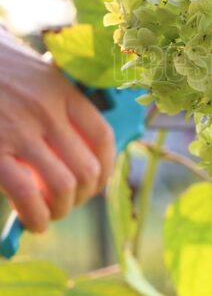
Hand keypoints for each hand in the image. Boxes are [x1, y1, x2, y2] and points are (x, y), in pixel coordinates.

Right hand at [0, 30, 114, 232]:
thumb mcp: (35, 73)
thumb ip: (57, 101)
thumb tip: (76, 142)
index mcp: (62, 91)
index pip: (102, 136)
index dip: (107, 166)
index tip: (100, 180)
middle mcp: (47, 112)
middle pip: (87, 167)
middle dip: (85, 194)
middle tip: (74, 201)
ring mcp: (20, 132)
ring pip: (62, 185)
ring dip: (63, 208)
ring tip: (54, 214)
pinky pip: (26, 194)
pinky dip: (36, 215)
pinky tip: (36, 222)